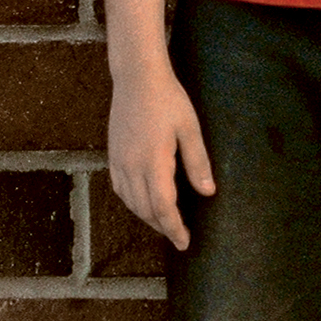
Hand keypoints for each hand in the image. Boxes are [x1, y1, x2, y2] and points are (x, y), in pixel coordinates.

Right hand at [109, 63, 215, 251]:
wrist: (136, 77)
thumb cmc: (167, 99)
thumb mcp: (190, 128)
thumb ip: (198, 162)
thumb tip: (208, 192)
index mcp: (153, 161)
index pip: (162, 206)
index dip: (174, 228)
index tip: (185, 242)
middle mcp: (132, 165)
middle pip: (145, 209)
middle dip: (162, 227)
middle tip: (179, 237)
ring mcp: (119, 160)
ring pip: (130, 202)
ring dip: (146, 217)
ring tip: (164, 224)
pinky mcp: (113, 154)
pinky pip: (119, 188)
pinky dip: (131, 203)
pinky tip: (142, 203)